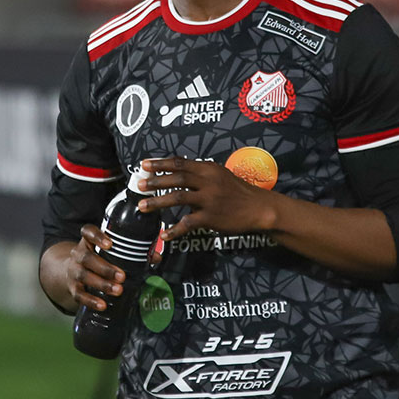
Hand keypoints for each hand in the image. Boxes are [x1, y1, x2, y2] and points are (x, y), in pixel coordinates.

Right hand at [66, 224, 126, 310]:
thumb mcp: (109, 252)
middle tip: (122, 276)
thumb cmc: (98, 258)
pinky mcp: (72, 287)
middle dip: (105, 268)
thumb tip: (155, 257)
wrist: (71, 271)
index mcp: (88, 241)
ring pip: (84, 276)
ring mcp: (73, 270)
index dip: (97, 236)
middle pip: (87, 258)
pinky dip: (91, 300)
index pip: (88, 232)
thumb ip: (132, 252)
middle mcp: (78, 254)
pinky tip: (102, 304)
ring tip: (118, 290)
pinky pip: (79, 294)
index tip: (110, 244)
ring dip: (101, 284)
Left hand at [138, 156, 277, 240]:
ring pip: (179, 198)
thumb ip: (200, 172)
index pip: (180, 163)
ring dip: (158, 202)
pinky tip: (164, 234)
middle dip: (155, 181)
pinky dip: (175, 230)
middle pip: (177, 178)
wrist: (259, 208)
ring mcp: (210, 200)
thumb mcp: (220, 174)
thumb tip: (178, 168)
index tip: (144, 164)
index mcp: (208, 169)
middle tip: (139, 184)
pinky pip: (188, 223)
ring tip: (142, 206)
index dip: (160, 163)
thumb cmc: (238, 191)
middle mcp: (208, 181)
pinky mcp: (212, 217)